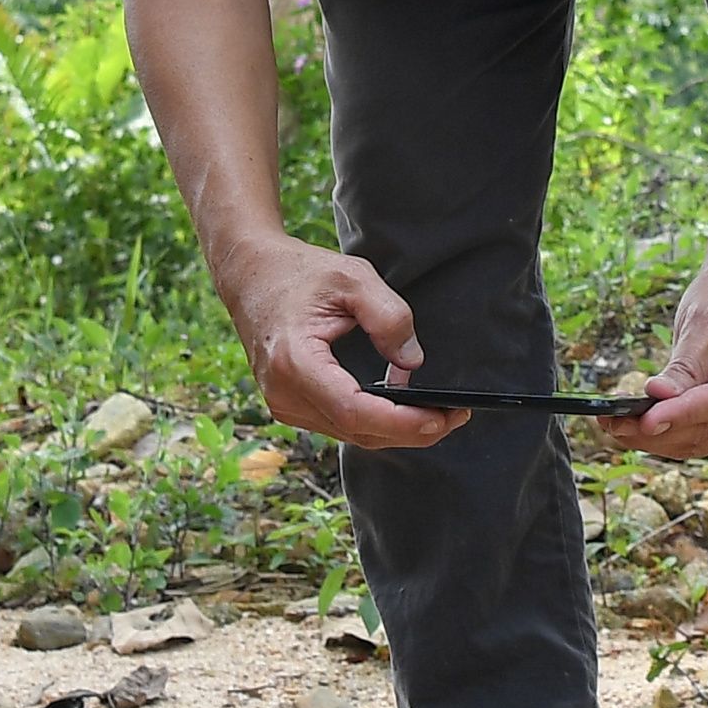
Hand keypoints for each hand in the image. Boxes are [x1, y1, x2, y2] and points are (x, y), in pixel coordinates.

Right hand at [213, 235, 467, 453]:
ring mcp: (284, 404)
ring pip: (350, 434)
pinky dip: (374, 422)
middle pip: (357, 431)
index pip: (354, 410)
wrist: (250, 275)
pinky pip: (339, 425)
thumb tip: (413, 362)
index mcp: (295, 362)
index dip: (402, 422)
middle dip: (411, 431)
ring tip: (439, 414)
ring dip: (396, 430)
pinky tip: (402, 408)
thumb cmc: (299, 273)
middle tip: (456, 417)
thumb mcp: (353, 278)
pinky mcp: (290, 405)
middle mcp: (284, 393)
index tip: (442, 418)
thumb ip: (389, 316)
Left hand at [602, 261, 707, 458]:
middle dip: (656, 429)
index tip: (644, 420)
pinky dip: (663, 431)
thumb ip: (685, 367)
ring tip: (612, 423)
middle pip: (706, 430)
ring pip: (697, 440)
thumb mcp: (706, 324)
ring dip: (653, 437)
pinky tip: (632, 423)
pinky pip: (697, 435)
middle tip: (611, 421)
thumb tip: (658, 399)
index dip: (679, 414)